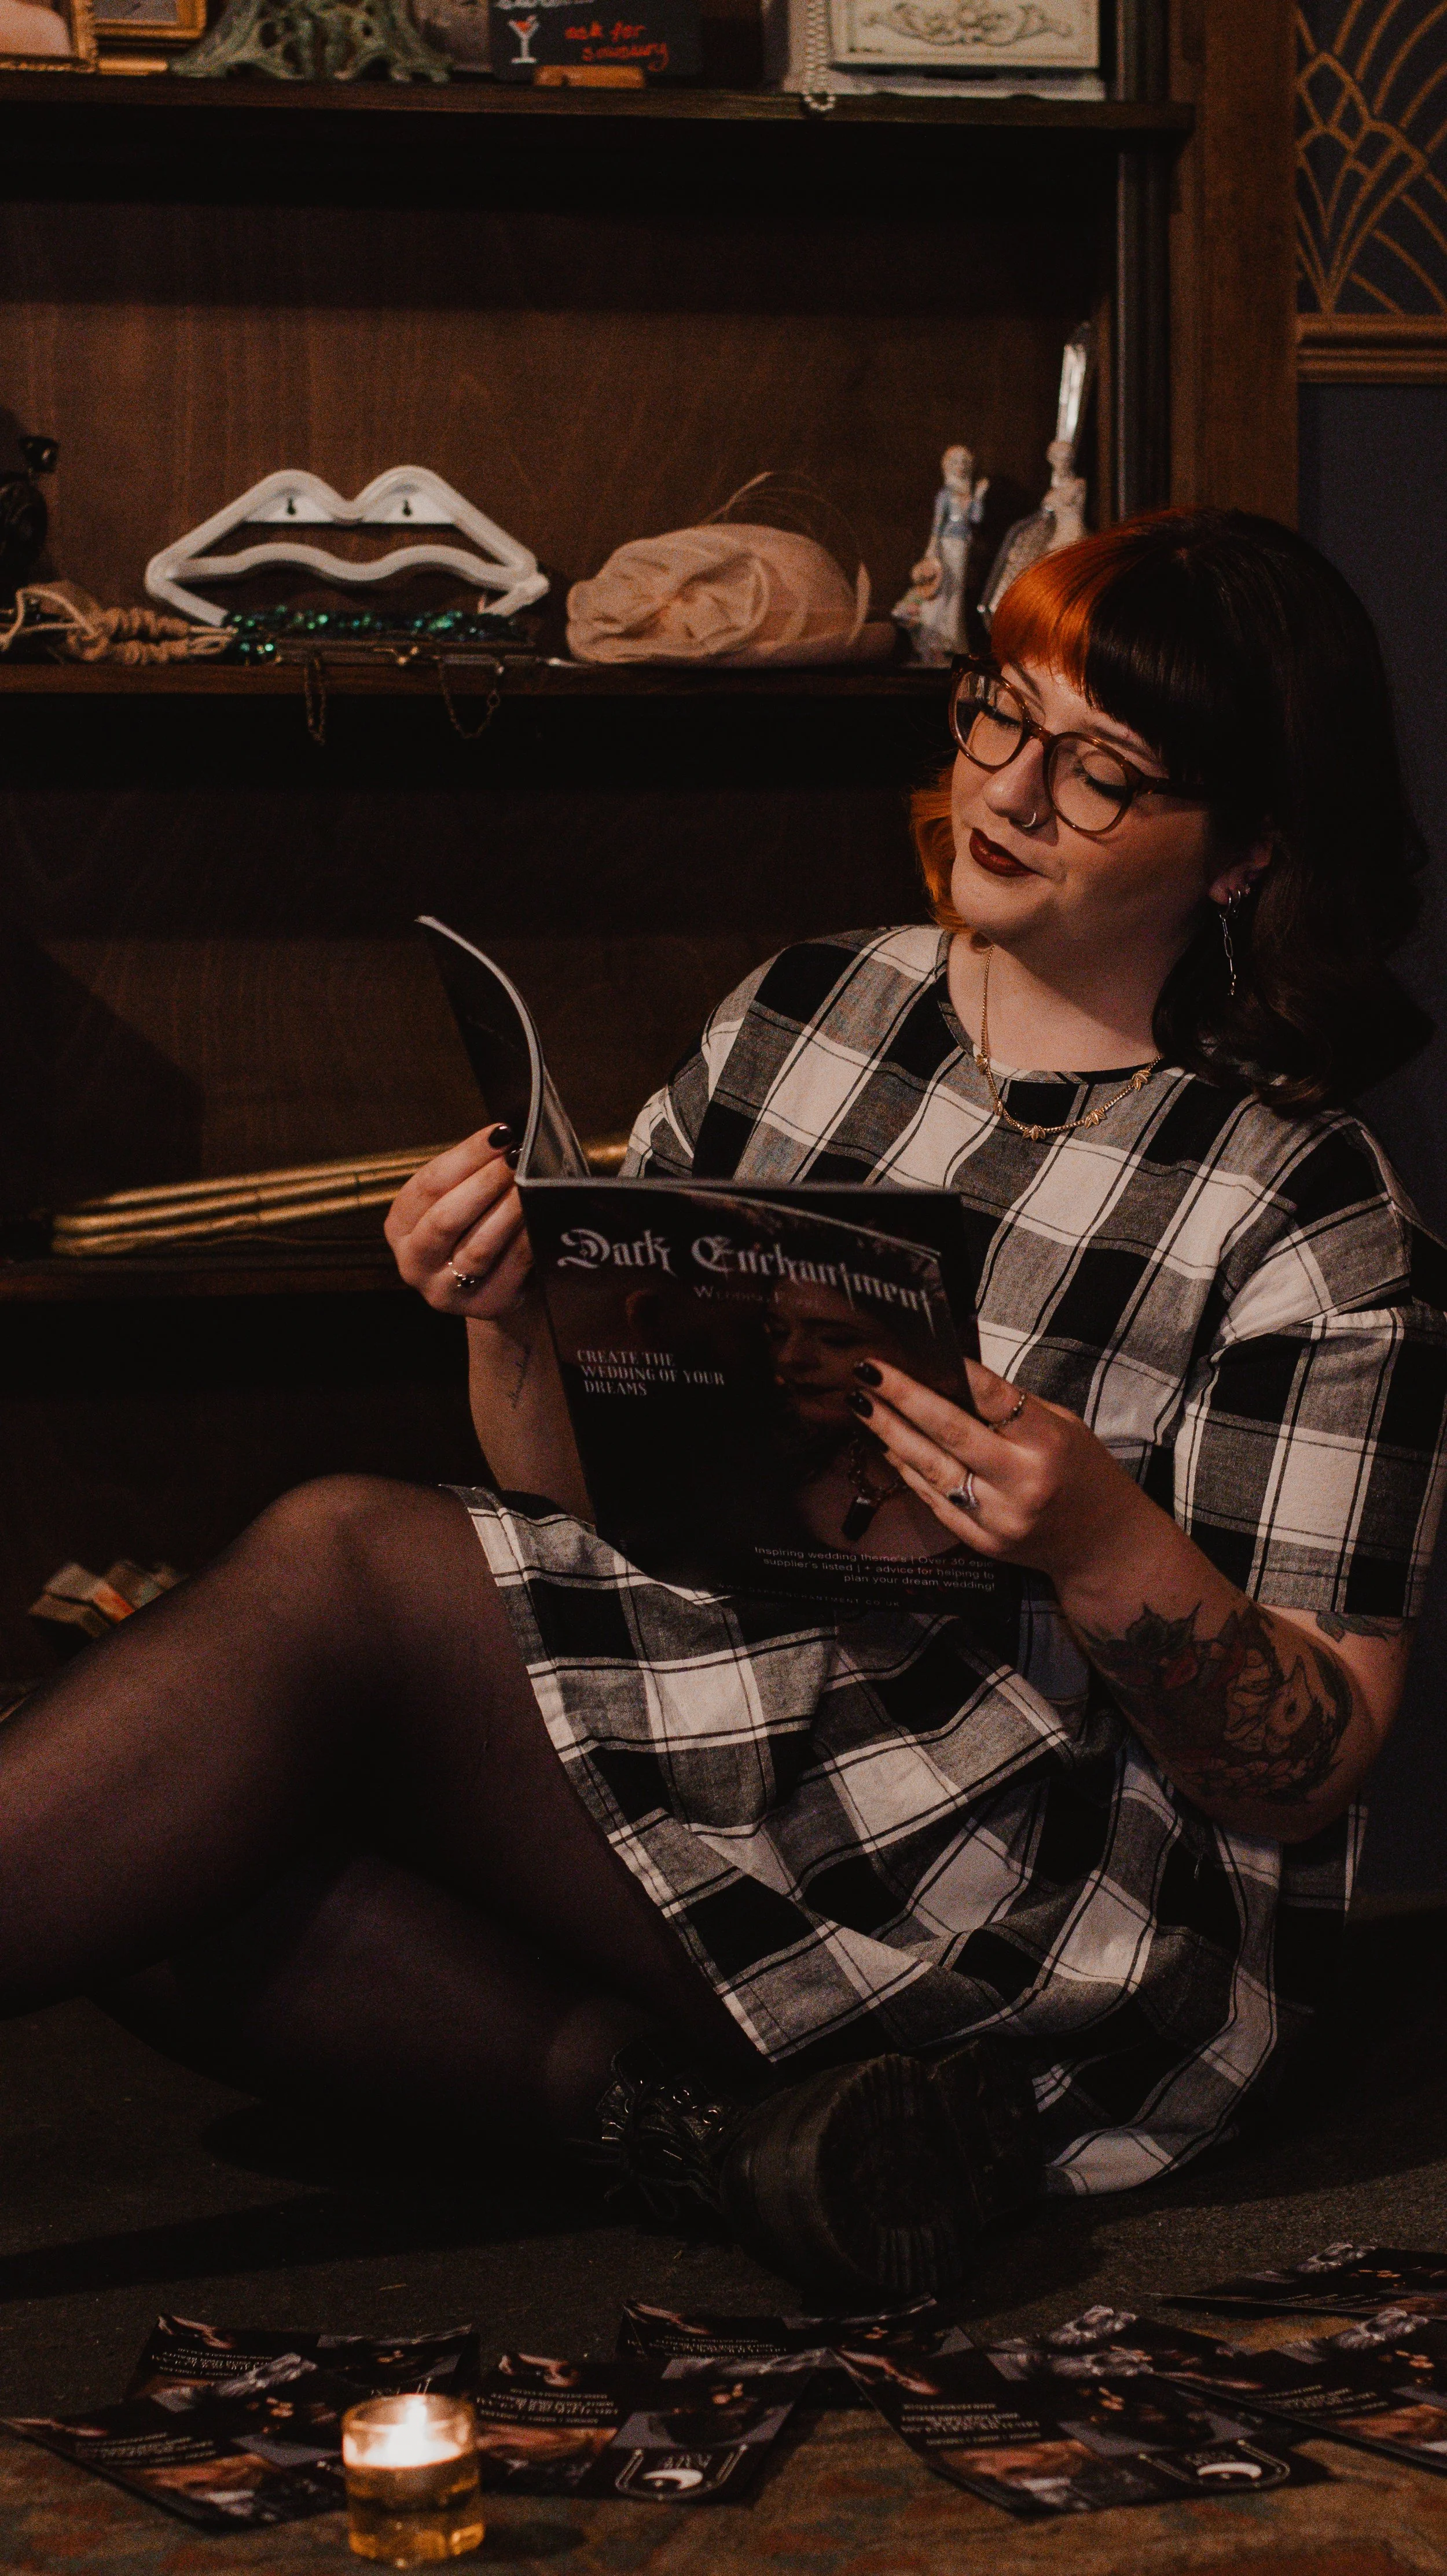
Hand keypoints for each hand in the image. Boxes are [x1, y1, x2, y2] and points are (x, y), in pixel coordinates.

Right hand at [384, 1126, 533, 1321]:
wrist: (490, 1284)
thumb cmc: (472, 1226)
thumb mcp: (456, 1199)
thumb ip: (470, 1173)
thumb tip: (504, 1138)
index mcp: (399, 1226)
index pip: (428, 1186)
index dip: (466, 1157)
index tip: (498, 1134)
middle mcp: (414, 1262)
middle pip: (446, 1219)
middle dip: (485, 1183)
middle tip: (516, 1158)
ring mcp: (446, 1291)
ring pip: (478, 1247)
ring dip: (507, 1211)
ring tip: (530, 1184)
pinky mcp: (484, 1306)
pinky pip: (511, 1268)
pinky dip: (527, 1238)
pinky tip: (540, 1215)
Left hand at [849, 1355, 1149, 1590]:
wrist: (1102, 1544)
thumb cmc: (1081, 1471)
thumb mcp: (1063, 1426)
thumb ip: (1011, 1409)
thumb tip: (950, 1377)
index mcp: (1048, 1443)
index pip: (993, 1399)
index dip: (954, 1372)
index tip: (916, 1350)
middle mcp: (1022, 1482)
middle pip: (951, 1432)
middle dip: (903, 1398)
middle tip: (868, 1371)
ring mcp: (998, 1517)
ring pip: (931, 1468)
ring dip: (890, 1433)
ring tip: (862, 1403)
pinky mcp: (981, 1541)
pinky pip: (933, 1499)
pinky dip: (906, 1469)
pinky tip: (883, 1443)